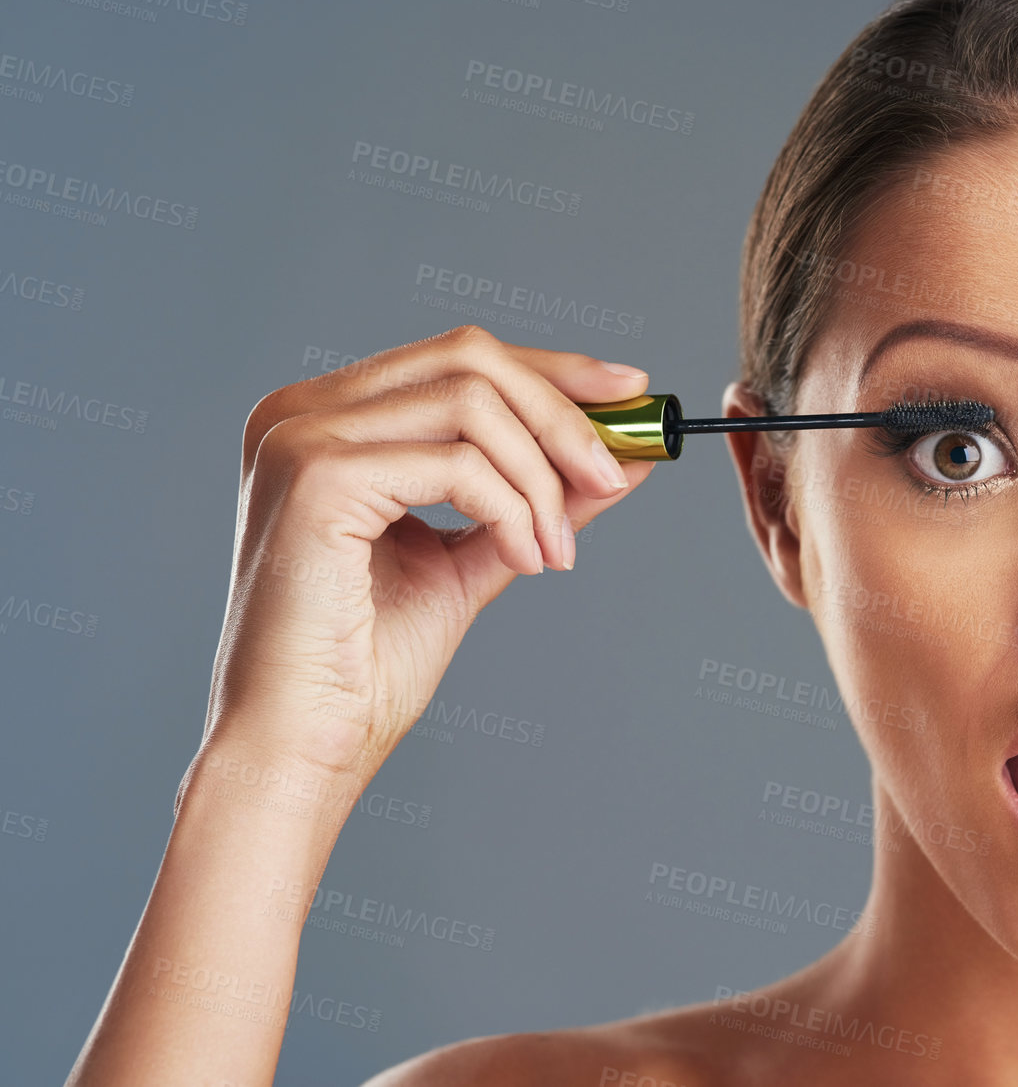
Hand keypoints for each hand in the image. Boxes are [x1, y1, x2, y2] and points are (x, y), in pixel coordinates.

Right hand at [197, 324, 655, 784]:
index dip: (553, 369)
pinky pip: (459, 464)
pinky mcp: (317, 476)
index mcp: (328, 421)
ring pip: (473, 403)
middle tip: (615, 473)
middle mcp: (302, 411)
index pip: (457, 357)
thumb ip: (538, 500)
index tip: (630, 392)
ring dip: (541, 479)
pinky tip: (526, 561)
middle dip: (562, 413)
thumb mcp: (476, 559)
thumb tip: (624, 458)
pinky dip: (513, 510)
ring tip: (558, 549)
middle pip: (469, 358)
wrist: (301, 745)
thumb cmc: (366, 667)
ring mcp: (301, 437)